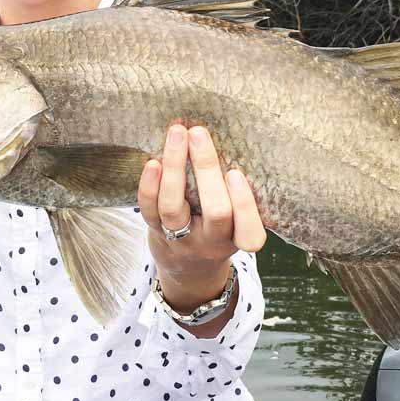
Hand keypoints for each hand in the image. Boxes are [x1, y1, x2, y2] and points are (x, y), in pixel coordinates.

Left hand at [137, 124, 266, 313]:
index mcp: (238, 238)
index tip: (236, 173)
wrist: (187, 267)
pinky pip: (149, 210)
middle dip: (206, 169)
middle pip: (214, 211)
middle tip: (199, 133)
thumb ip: (235, 192)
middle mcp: (211, 242)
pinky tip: (153, 162)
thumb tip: (227, 136)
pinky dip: (149, 185)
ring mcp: (181, 239)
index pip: (250, 232)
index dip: (244, 205)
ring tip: (177, 134)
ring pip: (174, 208)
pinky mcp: (155, 231)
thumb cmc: (218, 229)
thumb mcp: (236, 220)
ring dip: (175, 167)